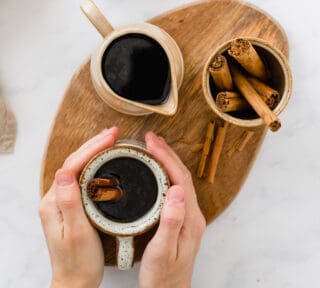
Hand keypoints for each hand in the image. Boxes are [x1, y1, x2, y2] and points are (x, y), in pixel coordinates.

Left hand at [39, 127, 118, 287]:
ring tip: (110, 140)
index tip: (110, 138)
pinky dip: (95, 164)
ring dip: (94, 151)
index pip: (73, 165)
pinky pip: (83, 177)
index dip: (92, 148)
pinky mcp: (72, 204)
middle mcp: (56, 198)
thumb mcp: (77, 232)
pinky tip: (105, 161)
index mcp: (54, 202)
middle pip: (74, 162)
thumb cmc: (78, 261)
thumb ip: (69, 201)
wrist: (75, 280)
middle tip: (113, 133)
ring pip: (78, 167)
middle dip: (93, 144)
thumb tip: (64, 172)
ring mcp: (63, 200)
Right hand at [139, 132, 205, 287]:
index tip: (151, 143)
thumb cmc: (164, 276)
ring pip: (179, 179)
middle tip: (150, 139)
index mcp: (190, 218)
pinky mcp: (181, 217)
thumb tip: (176, 190)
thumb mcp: (163, 251)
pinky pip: (175, 187)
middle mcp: (192, 213)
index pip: (180, 178)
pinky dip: (165, 173)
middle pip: (182, 174)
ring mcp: (188, 215)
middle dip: (166, 153)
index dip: (166, 158)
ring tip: (153, 147)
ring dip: (167, 160)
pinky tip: (155, 170)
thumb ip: (171, 221)